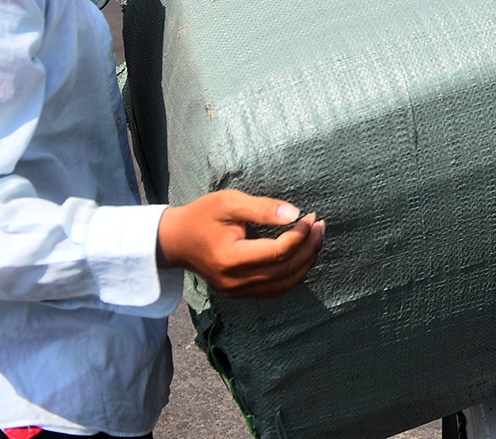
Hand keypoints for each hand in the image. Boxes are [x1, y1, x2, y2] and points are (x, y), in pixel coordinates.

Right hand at [157, 190, 325, 298]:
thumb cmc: (202, 216)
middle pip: (286, 270)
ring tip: (317, 239)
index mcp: (232, 258)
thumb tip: (295, 214)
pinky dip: (293, 274)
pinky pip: (275, 289)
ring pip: (284, 284)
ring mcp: (237, 290)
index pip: (278, 252)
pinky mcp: (239, 292)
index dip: (301, 235)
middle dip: (309, 248)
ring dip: (306, 263)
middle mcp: (236, 280)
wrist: (175, 241)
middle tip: (320, 226)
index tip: (310, 216)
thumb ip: (262, 208)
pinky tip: (302, 256)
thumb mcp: (229, 202)